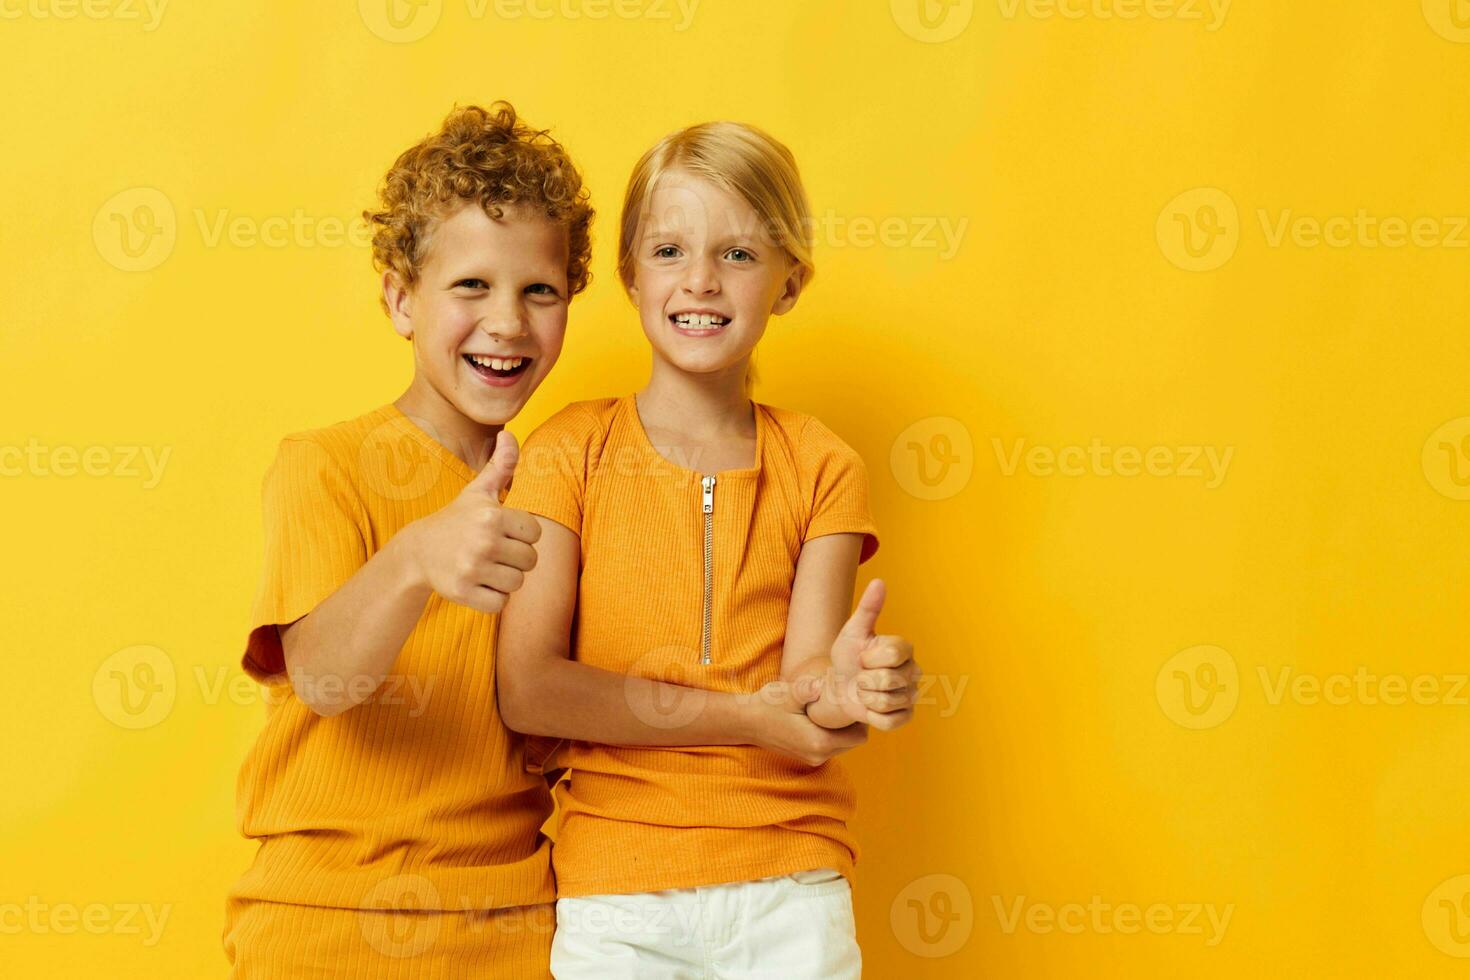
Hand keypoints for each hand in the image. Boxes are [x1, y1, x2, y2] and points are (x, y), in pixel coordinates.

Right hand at [403, 430, 540, 613]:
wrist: (418, 551)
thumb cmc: (456, 519)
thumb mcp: (478, 491)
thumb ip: (501, 465)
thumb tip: (509, 434)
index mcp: (492, 516)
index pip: (535, 533)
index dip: (521, 535)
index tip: (501, 532)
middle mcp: (483, 542)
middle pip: (530, 561)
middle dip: (515, 559)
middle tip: (491, 552)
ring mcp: (472, 569)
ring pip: (517, 584)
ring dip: (504, 579)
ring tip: (484, 566)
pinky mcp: (463, 593)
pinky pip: (500, 603)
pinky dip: (492, 598)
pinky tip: (476, 583)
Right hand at [746, 679, 867, 766]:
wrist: (745, 722)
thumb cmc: (767, 706)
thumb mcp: (787, 694)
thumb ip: (806, 690)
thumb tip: (820, 685)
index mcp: (818, 742)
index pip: (858, 736)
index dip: (862, 718)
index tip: (856, 699)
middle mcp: (818, 755)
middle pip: (853, 741)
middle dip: (855, 722)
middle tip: (849, 700)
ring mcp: (812, 758)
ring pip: (843, 744)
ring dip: (844, 728)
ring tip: (837, 706)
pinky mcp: (807, 755)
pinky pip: (831, 745)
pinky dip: (833, 732)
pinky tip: (824, 715)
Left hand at [824, 579, 921, 730]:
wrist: (840, 685)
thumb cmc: (848, 656)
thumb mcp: (853, 630)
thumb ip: (868, 607)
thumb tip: (879, 582)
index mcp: (904, 648)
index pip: (892, 655)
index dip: (868, 658)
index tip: (862, 657)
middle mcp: (914, 671)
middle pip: (888, 680)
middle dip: (864, 680)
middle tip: (860, 676)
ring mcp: (912, 695)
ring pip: (886, 702)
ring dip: (865, 698)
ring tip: (863, 690)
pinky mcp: (905, 716)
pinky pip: (888, 721)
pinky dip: (871, 715)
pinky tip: (868, 706)